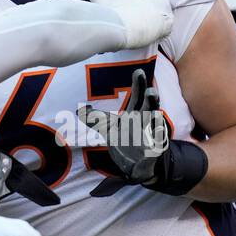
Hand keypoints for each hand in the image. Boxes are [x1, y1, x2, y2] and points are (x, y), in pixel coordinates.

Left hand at [77, 68, 179, 196]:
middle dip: (151, 98)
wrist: (139, 165)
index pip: (138, 96)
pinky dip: (155, 144)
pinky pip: (155, 147)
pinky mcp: (153, 152)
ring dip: (156, 119)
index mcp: (136, 113)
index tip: (138, 71)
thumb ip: (95, 120)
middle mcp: (145, 122)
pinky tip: (155, 141)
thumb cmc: (127, 142)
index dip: (138, 84)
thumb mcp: (109, 130)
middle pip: (150, 106)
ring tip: (155, 118)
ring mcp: (151, 136)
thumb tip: (79, 111)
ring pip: (156, 125)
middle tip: (150, 90)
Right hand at [83, 0, 174, 48]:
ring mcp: (164, 6)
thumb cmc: (110, 9)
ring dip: (160, 19)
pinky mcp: (168, 22)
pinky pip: (168, 28)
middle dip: (161, 5)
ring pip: (169, 12)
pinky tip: (149, 35)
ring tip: (146, 27)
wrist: (117, 26)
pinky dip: (160, 33)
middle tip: (147, 14)